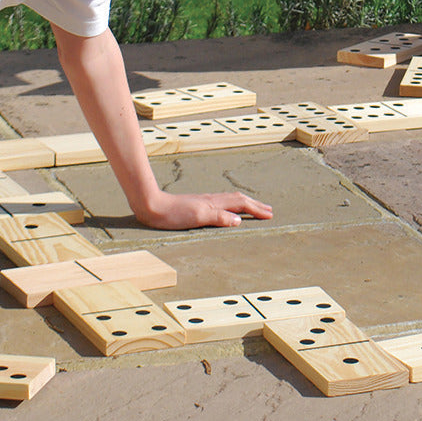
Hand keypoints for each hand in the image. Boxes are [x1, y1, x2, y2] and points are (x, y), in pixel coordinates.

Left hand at [137, 191, 273, 230]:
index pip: (241, 205)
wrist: (152, 206)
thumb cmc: (173, 214)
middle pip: (239, 200)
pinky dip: (232, 206)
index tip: (269, 215)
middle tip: (269, 210)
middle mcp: (212, 201)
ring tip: (254, 208)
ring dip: (245, 204)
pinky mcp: (197, 205)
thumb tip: (239, 220)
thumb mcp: (198, 217)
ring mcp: (204, 202)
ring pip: (230, 200)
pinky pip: (222, 204)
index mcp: (214, 204)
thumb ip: (219, 218)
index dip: (256, 210)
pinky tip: (228, 210)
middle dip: (255, 205)